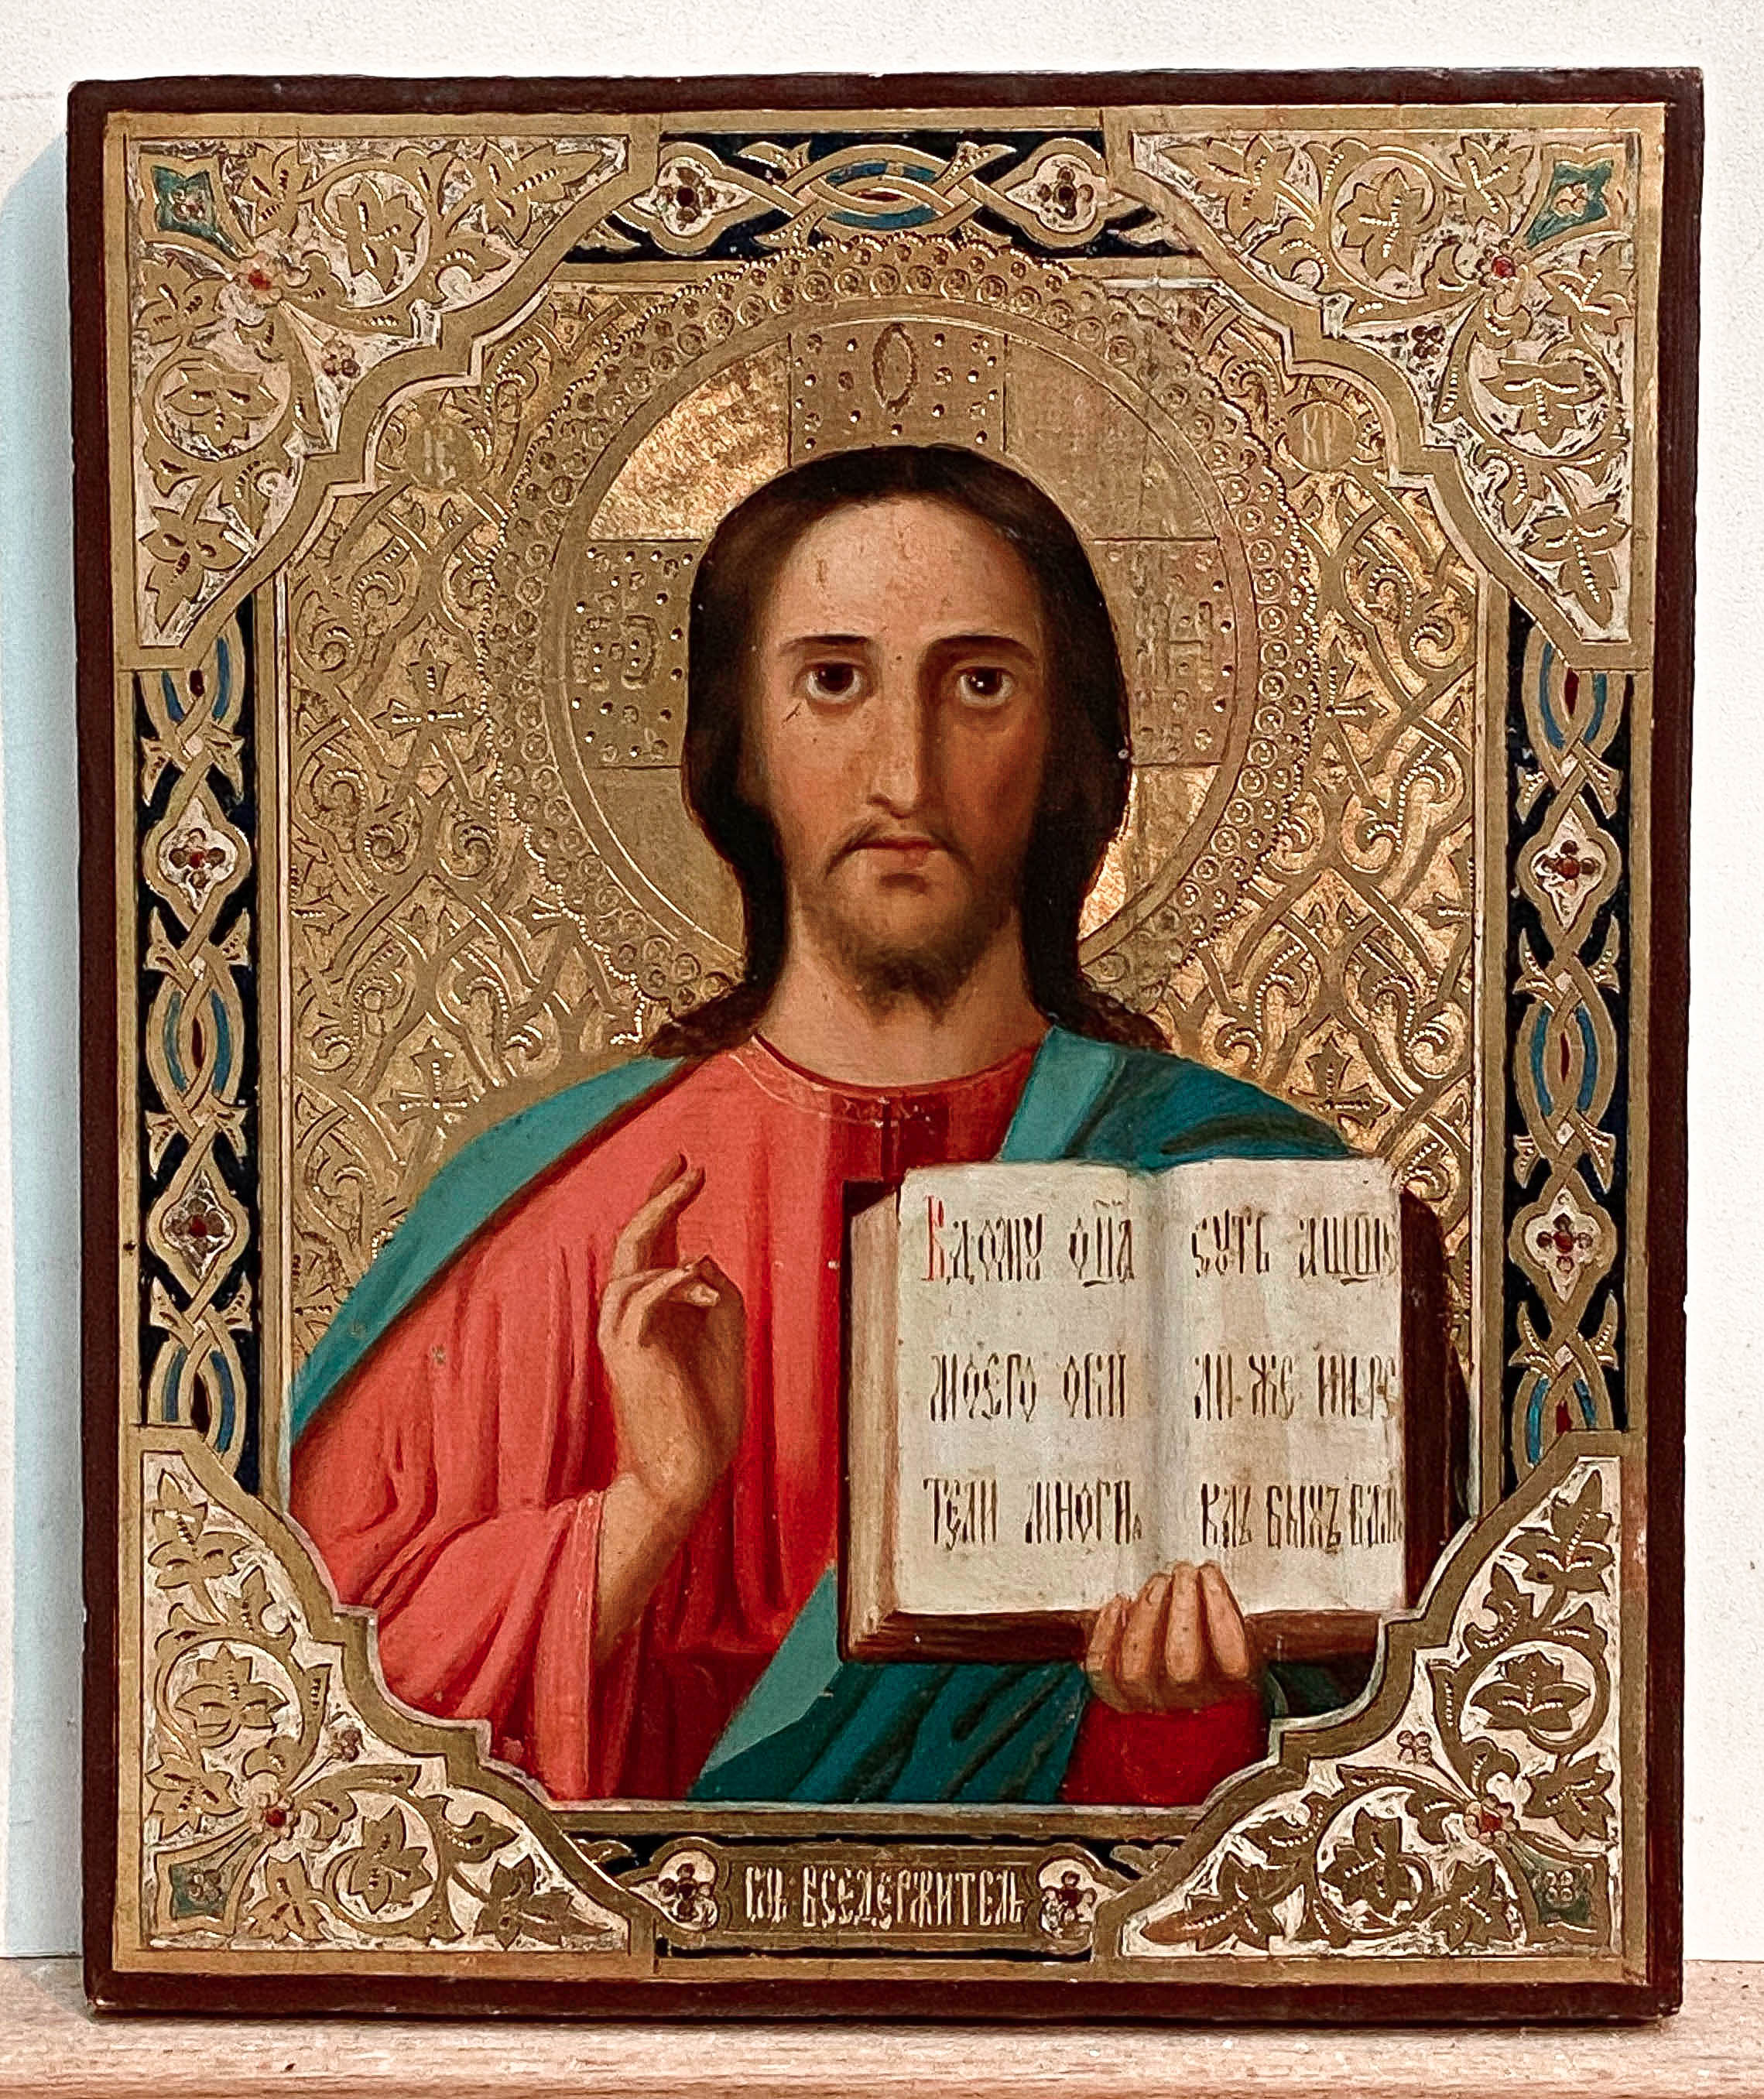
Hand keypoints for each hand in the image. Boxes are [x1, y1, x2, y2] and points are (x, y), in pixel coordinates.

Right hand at [597, 1154, 745, 1539]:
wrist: (689, 1468)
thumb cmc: (708, 1409)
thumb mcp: (726, 1335)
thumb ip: (716, 1291)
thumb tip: (700, 1256)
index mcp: (654, 1310)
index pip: (652, 1243)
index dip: (664, 1200)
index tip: (686, 1165)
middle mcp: (630, 1316)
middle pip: (632, 1242)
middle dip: (660, 1199)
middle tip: (689, 1167)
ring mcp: (623, 1335)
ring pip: (628, 1266)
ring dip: (666, 1240)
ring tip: (700, 1242)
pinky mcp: (627, 1354)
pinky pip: (639, 1299)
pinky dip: (671, 1283)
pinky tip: (703, 1286)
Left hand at [1083, 1560, 1259, 1713]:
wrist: (1168, 1671)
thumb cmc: (1207, 1639)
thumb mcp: (1238, 1628)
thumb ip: (1240, 1615)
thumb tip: (1245, 1584)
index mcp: (1229, 1685)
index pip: (1232, 1663)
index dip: (1220, 1614)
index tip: (1209, 1573)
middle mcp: (1189, 1699)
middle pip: (1182, 1667)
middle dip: (1182, 1608)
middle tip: (1182, 1572)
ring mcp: (1149, 1699)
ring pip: (1137, 1672)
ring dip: (1147, 1617)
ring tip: (1157, 1583)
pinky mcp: (1116, 1694)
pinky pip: (1103, 1671)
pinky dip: (1107, 1633)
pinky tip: (1120, 1603)